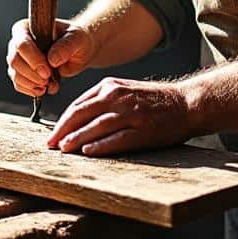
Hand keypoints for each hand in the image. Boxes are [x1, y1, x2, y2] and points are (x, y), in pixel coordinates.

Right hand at [5, 18, 96, 96]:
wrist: (80, 51)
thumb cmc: (76, 39)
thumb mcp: (77, 38)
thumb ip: (66, 46)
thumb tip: (52, 59)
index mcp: (27, 28)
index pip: (21, 44)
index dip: (33, 59)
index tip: (48, 71)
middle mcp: (18, 42)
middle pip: (14, 61)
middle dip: (32, 74)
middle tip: (49, 80)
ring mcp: (19, 59)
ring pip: (15, 74)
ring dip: (33, 84)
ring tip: (50, 84)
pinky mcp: (22, 73)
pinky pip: (19, 84)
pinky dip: (32, 90)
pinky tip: (45, 89)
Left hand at [46, 76, 196, 155]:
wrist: (187, 103)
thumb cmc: (153, 100)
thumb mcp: (125, 90)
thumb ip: (102, 99)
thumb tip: (76, 117)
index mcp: (110, 86)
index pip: (77, 105)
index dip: (62, 122)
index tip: (53, 135)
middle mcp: (118, 97)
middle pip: (81, 114)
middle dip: (63, 131)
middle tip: (50, 145)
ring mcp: (131, 113)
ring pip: (96, 126)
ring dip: (77, 139)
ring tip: (64, 149)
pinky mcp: (143, 130)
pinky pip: (117, 139)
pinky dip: (101, 145)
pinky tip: (88, 152)